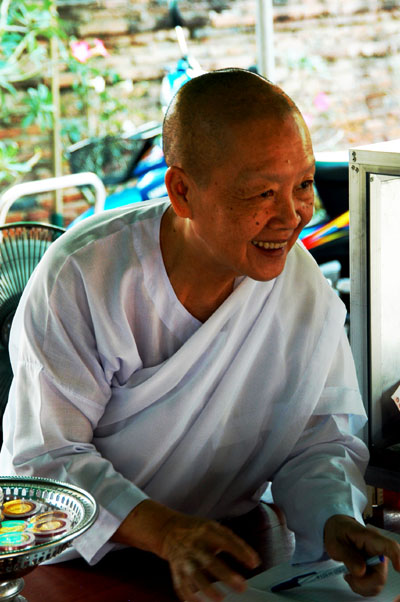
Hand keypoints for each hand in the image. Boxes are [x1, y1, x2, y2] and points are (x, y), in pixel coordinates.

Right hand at [112, 500, 259, 601]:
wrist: (168, 529)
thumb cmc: (198, 531)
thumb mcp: (215, 528)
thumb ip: (234, 542)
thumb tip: (254, 562)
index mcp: (207, 531)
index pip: (226, 541)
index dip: (241, 552)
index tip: (254, 564)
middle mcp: (194, 545)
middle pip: (210, 561)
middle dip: (226, 575)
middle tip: (242, 586)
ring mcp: (184, 558)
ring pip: (194, 575)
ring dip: (206, 588)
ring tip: (220, 598)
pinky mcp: (175, 569)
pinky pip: (181, 585)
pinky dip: (189, 596)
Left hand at [324, 514, 399, 596]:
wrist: (337, 531)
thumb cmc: (338, 532)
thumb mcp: (335, 542)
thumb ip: (347, 555)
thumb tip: (361, 572)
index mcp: (370, 538)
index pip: (390, 547)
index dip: (397, 558)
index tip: (398, 569)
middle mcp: (378, 551)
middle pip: (381, 575)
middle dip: (363, 582)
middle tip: (348, 576)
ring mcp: (377, 563)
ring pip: (377, 584)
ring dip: (361, 586)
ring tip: (348, 576)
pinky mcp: (374, 571)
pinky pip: (373, 586)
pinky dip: (361, 587)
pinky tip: (352, 579)